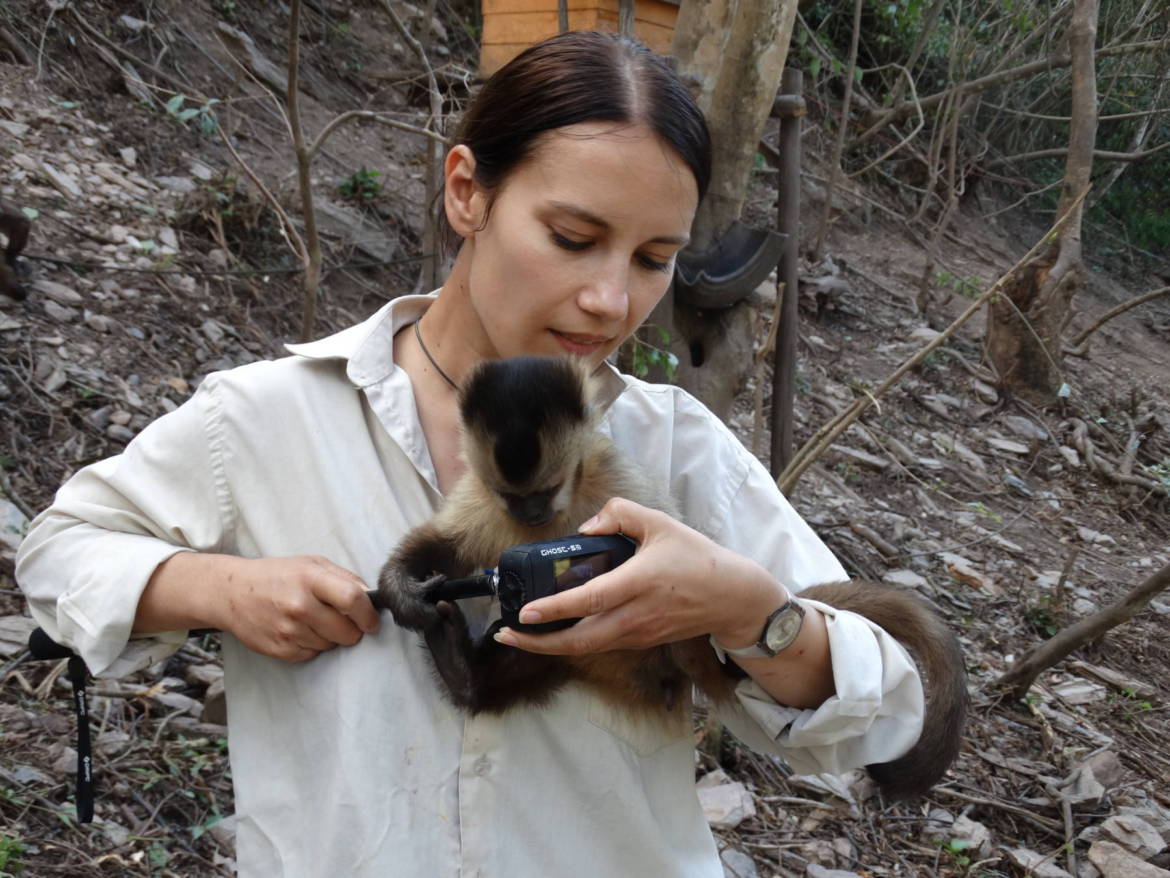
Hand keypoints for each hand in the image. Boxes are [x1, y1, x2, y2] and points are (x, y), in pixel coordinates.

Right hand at [219, 556, 379, 661]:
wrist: (232, 593)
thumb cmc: (277, 575)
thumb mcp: (312, 564)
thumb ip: (344, 578)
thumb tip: (371, 598)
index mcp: (310, 579)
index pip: (352, 599)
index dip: (368, 614)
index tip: (372, 621)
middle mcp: (299, 606)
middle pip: (346, 631)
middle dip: (353, 630)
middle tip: (345, 622)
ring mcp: (288, 630)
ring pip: (331, 645)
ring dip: (331, 637)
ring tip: (314, 621)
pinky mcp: (280, 650)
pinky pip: (312, 654)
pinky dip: (313, 645)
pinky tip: (300, 630)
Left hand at [493, 497, 782, 655]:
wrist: (730, 598)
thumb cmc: (696, 558)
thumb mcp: (660, 524)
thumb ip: (620, 516)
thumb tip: (586, 528)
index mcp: (638, 583)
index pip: (590, 601)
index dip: (556, 609)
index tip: (526, 613)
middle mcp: (635, 615)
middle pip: (579, 640)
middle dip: (538, 642)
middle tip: (505, 632)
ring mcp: (637, 633)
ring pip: (587, 647)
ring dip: (551, 645)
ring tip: (521, 634)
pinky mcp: (640, 640)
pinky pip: (600, 644)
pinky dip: (573, 641)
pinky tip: (554, 631)